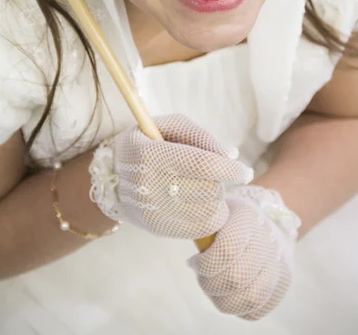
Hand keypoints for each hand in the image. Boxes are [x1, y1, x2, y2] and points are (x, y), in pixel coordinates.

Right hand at [89, 114, 253, 238]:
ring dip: (217, 200)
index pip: (201, 165)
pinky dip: (209, 218)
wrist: (112, 176)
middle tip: (214, 175)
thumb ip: (200, 135)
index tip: (245, 171)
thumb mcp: (168, 126)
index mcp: (151, 154)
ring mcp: (151, 210)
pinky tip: (201, 204)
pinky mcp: (157, 228)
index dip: (228, 169)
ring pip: (207, 212)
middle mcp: (148, 184)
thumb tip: (231, 155)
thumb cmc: (148, 143)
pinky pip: (199, 230)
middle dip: (220, 182)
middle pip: (207, 190)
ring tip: (206, 189)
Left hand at [188, 185, 300, 319]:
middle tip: (202, 276)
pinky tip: (228, 294)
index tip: (192, 262)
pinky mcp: (284, 282)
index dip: (204, 264)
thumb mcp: (214, 210)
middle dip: (209, 284)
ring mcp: (279, 261)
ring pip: (249, 299)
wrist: (265, 222)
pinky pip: (257, 309)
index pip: (226, 251)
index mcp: (247, 216)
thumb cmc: (228, 218)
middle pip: (236, 279)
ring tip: (213, 287)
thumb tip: (194, 237)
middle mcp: (267, 239)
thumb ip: (202, 220)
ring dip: (222, 300)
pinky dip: (237, 308)